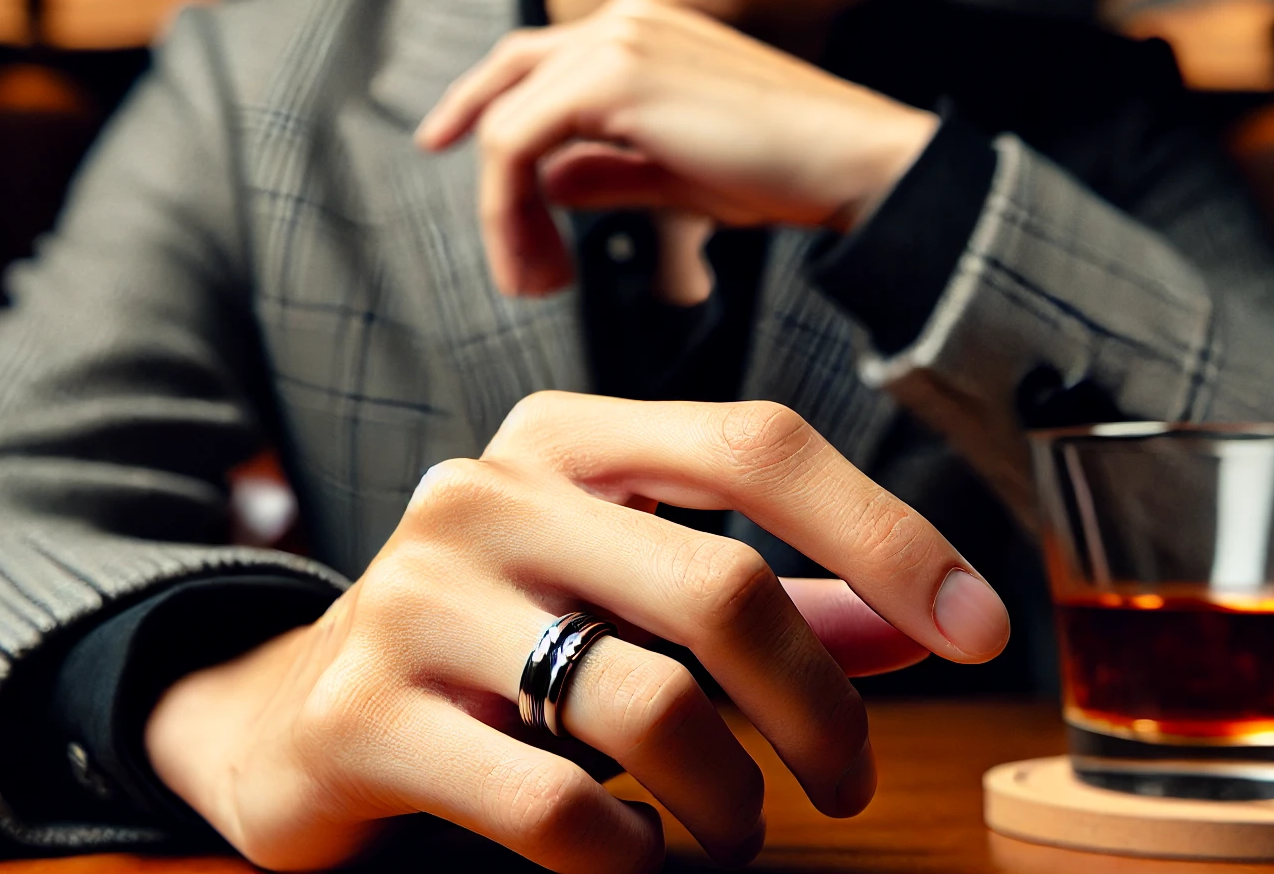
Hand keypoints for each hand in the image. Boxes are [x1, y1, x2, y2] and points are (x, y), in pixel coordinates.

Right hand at [146, 393, 1008, 871]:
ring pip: (649, 707)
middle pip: (723, 589)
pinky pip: (556, 806)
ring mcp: (411, 599)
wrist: (292, 718)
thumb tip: (917, 622)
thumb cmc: (498, 648)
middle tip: (848, 784)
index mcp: (563, 441)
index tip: (981, 629)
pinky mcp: (363, 716)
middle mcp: (482, 493)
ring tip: (734, 832)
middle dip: (821, 713)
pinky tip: (634, 858)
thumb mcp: (627, 597)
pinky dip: (629, 857)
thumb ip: (771, 604)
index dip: (887, 536)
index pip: (755, 445)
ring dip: (730, 799)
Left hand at [414, 0, 938, 298]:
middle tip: (498, 250)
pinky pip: (516, 144)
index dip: (479, 104)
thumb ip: (605, 170)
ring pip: (505, 125)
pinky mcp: (608, 79)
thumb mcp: (675, 172)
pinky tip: (547, 262)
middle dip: (478, 160)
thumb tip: (546, 186)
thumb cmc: (783, 171)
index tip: (448, 149)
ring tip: (538, 280)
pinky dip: (512, 210)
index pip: (533, 62)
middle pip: (506, 79)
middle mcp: (620, 21)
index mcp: (640, 30)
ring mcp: (612, 42)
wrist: (849, 163)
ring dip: (504, 213)